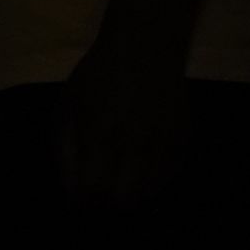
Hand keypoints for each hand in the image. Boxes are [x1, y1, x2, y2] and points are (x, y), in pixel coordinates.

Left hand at [59, 35, 187, 205]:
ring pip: (150, 194)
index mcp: (101, 135)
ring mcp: (164, 142)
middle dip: (107, 205)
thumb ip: (66, 149)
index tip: (78, 195)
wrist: (147, 44)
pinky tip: (139, 167)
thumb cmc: (98, 74)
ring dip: (130, 195)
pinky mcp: (183, 139)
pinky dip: (152, 181)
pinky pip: (168, 177)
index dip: (83, 201)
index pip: (93, 192)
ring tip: (118, 180)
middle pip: (124, 202)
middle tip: (98, 193)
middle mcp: (136, 143)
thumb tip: (71, 187)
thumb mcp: (68, 106)